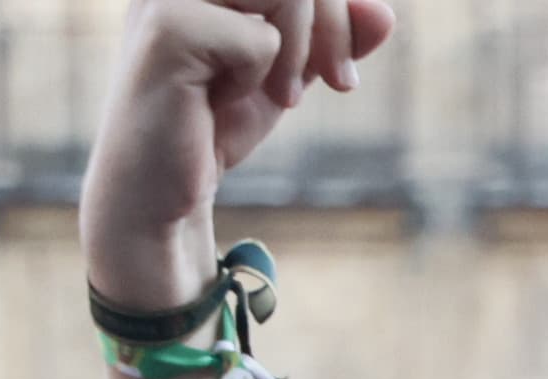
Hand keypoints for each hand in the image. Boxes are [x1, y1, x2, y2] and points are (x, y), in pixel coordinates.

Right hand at [82, 0, 396, 308]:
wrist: (162, 191)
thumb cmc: (215, 122)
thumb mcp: (289, 71)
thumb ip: (331, 36)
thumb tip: (385, 15)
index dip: (335, 6)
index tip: (344, 65)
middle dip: (332, 22)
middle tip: (340, 80)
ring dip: (299, 49)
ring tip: (280, 93)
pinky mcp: (167, 29)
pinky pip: (258, 37)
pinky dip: (258, 76)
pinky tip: (218, 99)